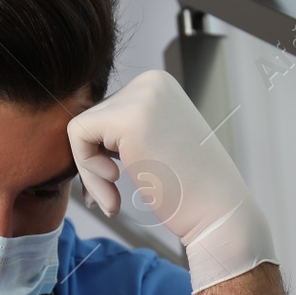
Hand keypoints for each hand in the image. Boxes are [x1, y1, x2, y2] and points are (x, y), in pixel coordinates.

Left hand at [65, 69, 277, 292]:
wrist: (218, 213)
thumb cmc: (188, 190)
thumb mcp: (155, 144)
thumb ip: (123, 132)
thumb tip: (79, 131)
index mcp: (158, 85)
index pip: (106, 114)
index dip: (102, 154)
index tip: (114, 187)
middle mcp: (150, 81)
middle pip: (92, 120)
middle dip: (93, 164)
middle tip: (111, 199)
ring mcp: (141, 96)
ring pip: (81, 129)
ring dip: (90, 173)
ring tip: (112, 201)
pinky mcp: (127, 118)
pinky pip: (77, 136)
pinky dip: (86, 170)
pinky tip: (113, 189)